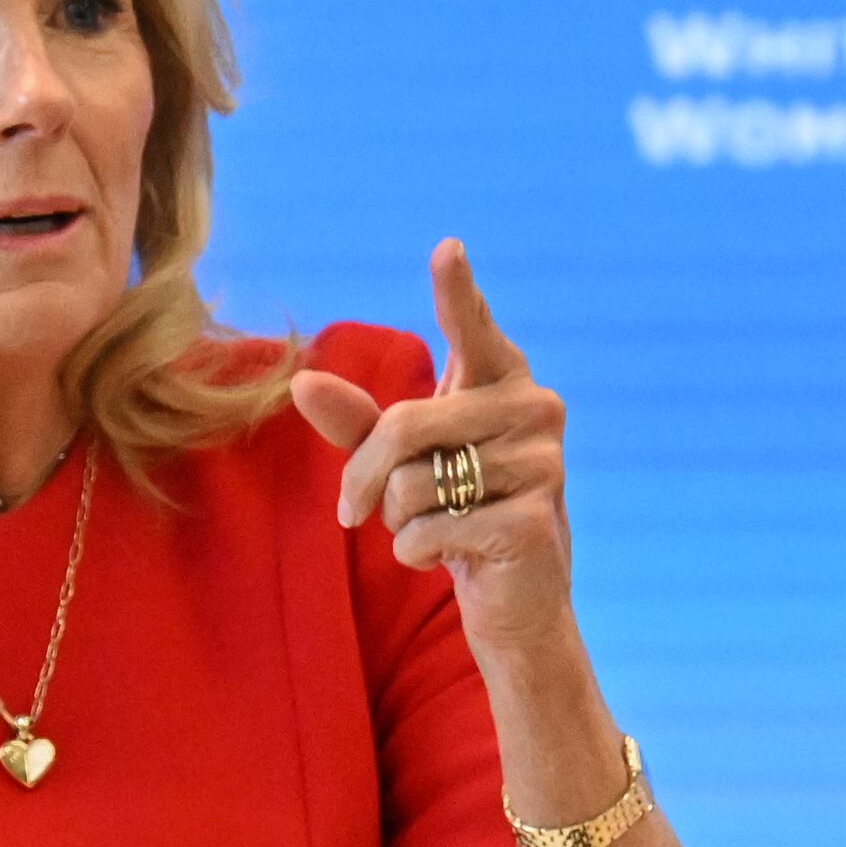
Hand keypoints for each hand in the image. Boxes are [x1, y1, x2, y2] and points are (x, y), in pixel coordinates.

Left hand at [292, 239, 576, 658]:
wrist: (513, 598)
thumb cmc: (455, 511)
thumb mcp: (402, 462)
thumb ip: (357, 422)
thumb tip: (301, 382)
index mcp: (502, 381)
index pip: (473, 329)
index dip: (457, 291)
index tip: (446, 248)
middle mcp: (534, 409)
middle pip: (403, 426)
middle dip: (365, 478)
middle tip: (358, 510)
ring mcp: (543, 465)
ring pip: (413, 484)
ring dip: (399, 521)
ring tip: (436, 529)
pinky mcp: (534, 522)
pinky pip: (432, 531)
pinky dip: (418, 554)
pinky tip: (453, 558)